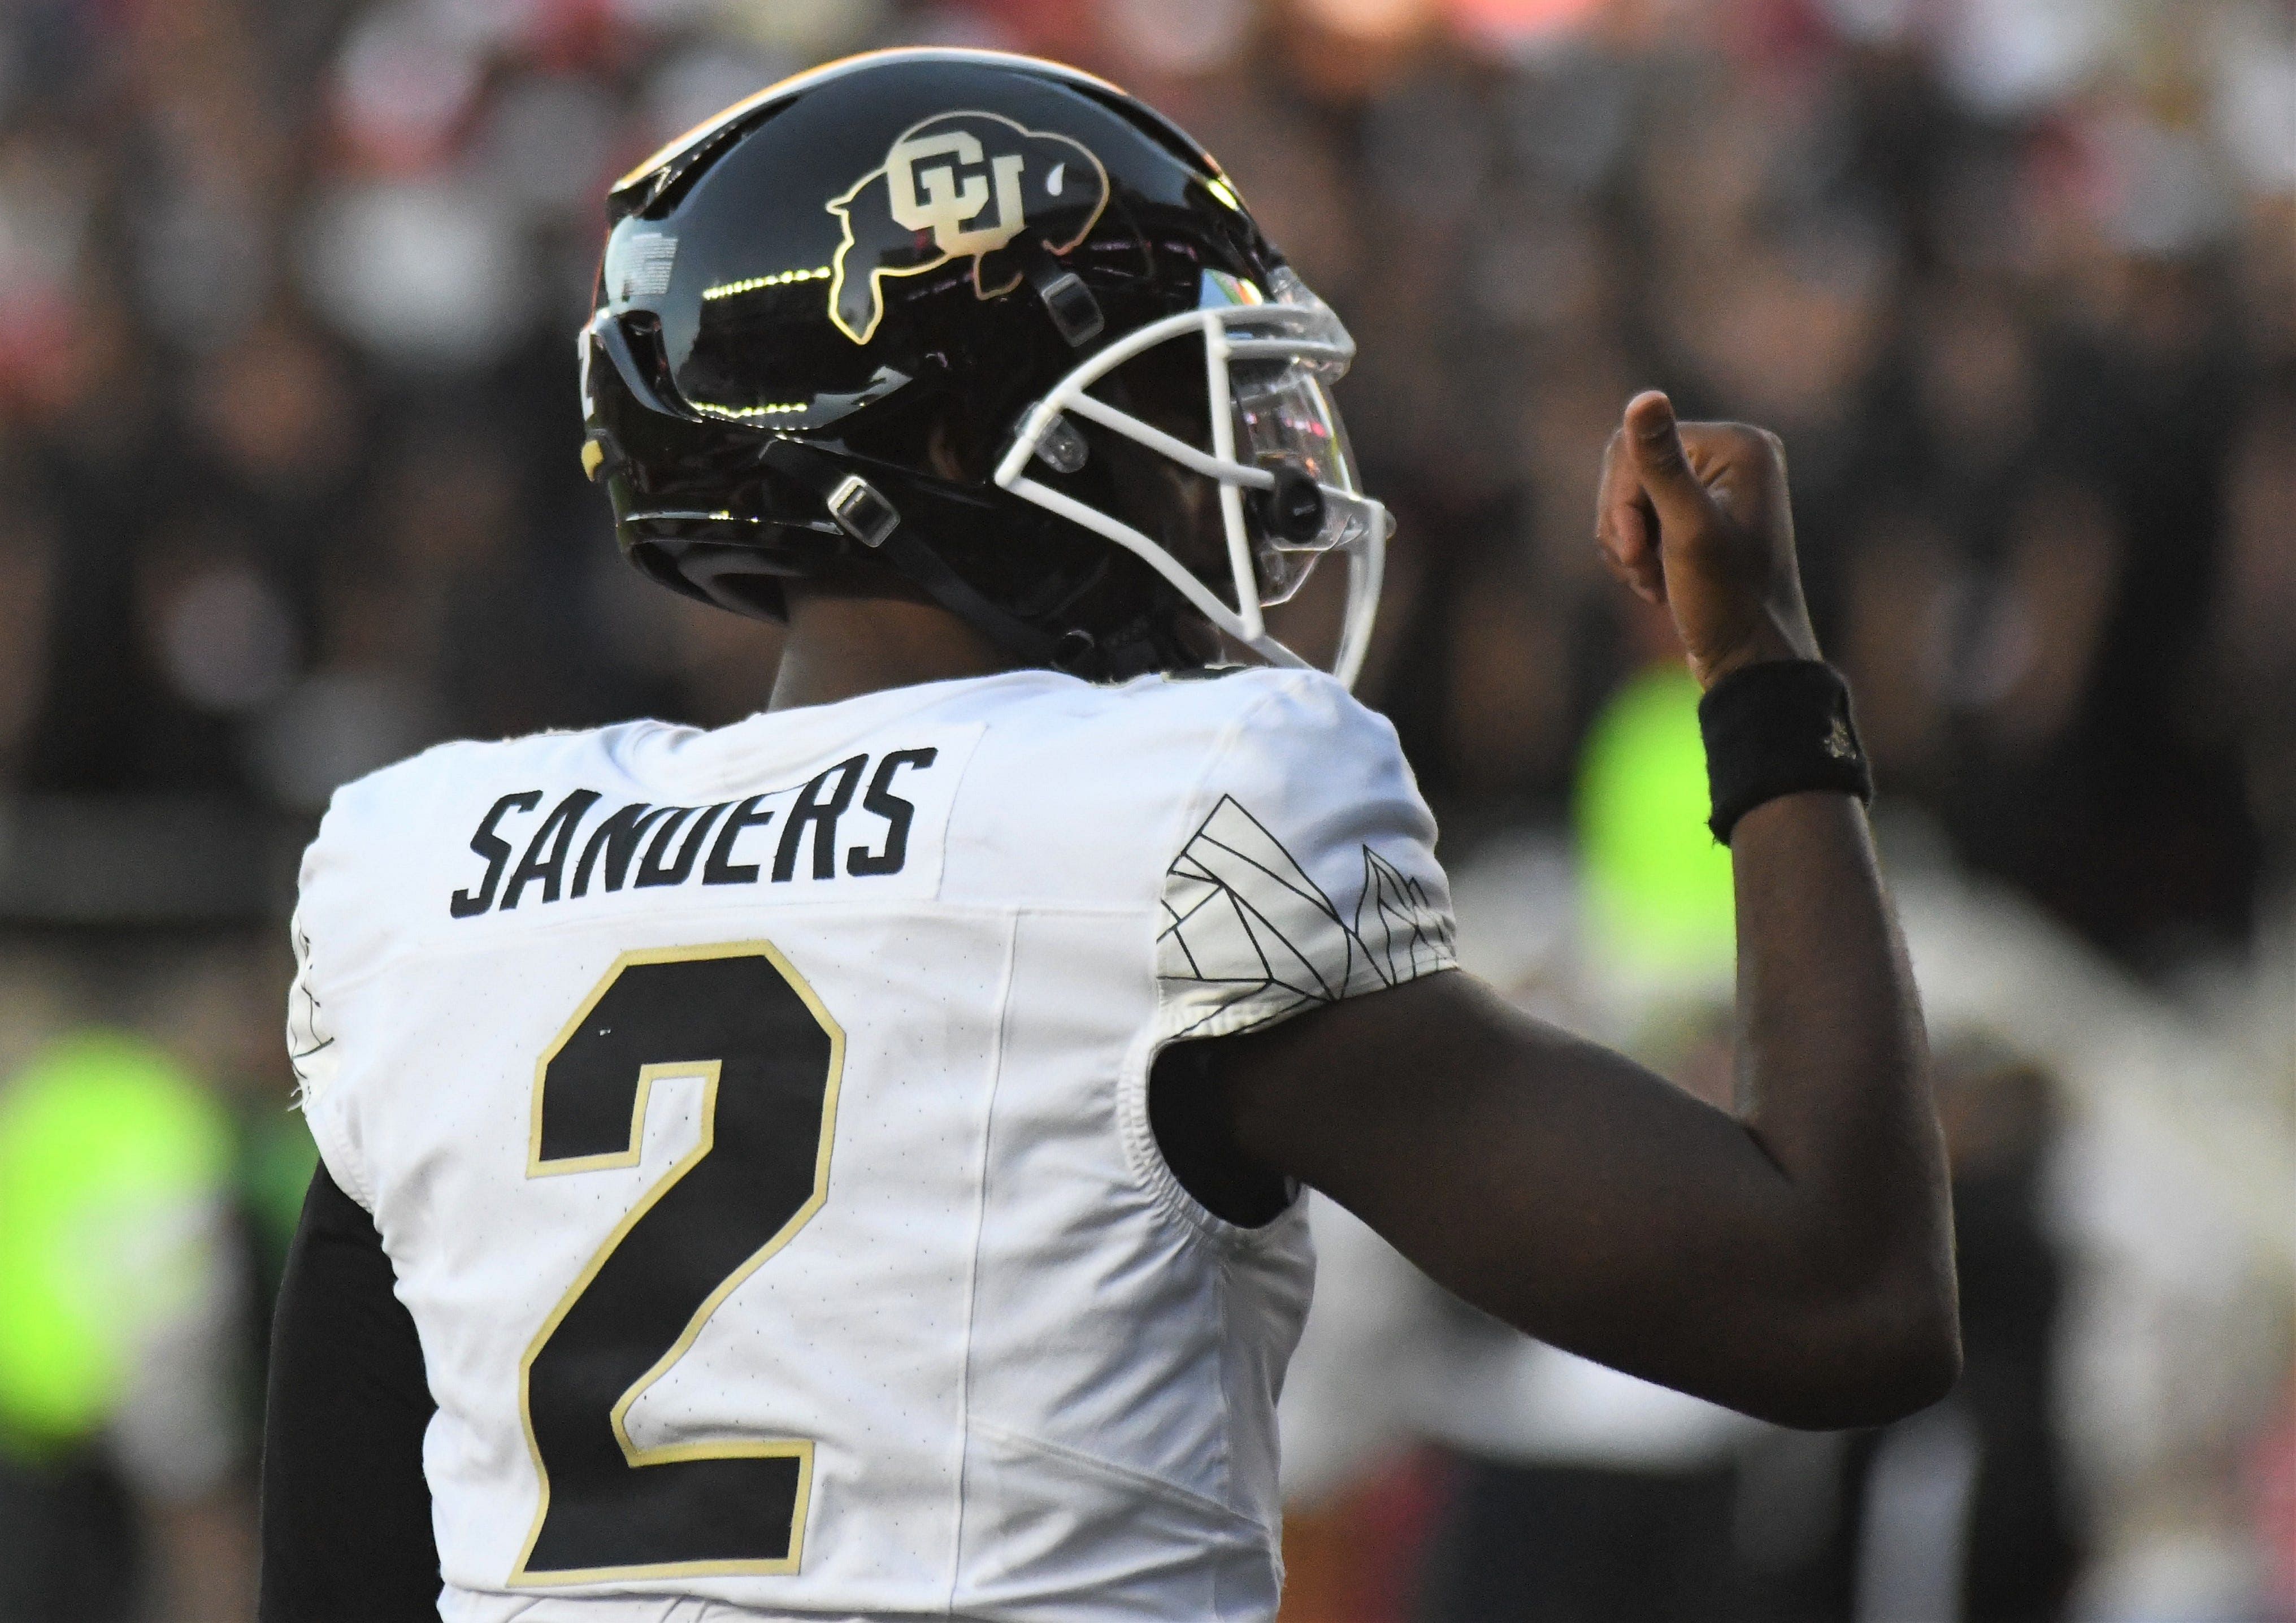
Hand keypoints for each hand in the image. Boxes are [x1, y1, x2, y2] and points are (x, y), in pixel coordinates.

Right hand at [1595, 391, 1820, 688]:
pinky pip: (1642, 519)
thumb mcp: (1688, 532)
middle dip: (1623, 525)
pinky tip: (1658, 585)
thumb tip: (1644, 397)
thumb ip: (1661, 465)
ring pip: (1629, 498)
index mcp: (1739, 445)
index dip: (1622, 502)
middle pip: (1629, 469)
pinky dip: (1637, 555)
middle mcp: (1734, 456)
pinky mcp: (1704, 517)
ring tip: (1653, 583)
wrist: (1752, 663)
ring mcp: (1718, 487)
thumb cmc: (1728, 601)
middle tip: (1643, 571)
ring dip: (1627, 546)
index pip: (1636, 446)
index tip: (1637, 553)